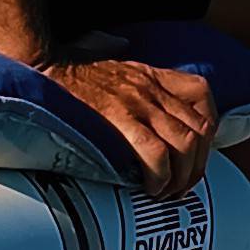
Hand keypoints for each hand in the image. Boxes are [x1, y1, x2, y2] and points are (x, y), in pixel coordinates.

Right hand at [44, 57, 215, 198]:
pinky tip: (151, 187)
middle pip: (200, 129)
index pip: (203, 96)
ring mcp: (139, 103)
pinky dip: (160, 175)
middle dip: (197, 165)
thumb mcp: (113, 66)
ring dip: (181, 176)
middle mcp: (152, 88)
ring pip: (185, 144)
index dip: (207, 130)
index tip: (195, 153)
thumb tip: (123, 56)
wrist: (43, 66)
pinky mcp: (120, 119)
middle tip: (182, 187)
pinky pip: (156, 152)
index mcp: (153, 75)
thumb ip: (131, 73)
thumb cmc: (72, 73)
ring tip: (167, 193)